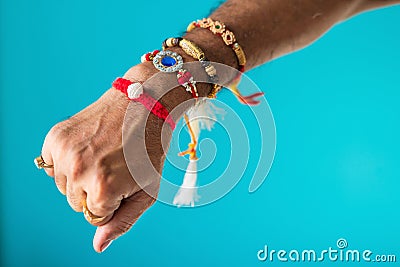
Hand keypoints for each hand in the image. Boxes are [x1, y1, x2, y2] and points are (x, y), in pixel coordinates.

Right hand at [41, 64, 168, 252]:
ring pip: (63, 186)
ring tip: (102, 155)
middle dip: (95, 191)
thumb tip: (98, 245)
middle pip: (77, 203)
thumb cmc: (150, 148)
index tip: (125, 179)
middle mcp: (78, 171)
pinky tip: (88, 147)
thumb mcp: (147, 188)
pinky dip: (66, 162)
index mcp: (103, 188)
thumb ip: (123, 220)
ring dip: (80, 177)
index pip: (96, 216)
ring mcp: (64, 152)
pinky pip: (51, 166)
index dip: (113, 200)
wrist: (143, 103)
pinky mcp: (55, 137)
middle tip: (115, 165)